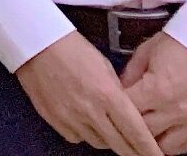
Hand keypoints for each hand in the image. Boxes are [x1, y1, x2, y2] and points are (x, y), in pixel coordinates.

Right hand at [14, 32, 160, 155]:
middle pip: (120, 146)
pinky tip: (84, 119)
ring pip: (99, 143)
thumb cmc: (71, 47)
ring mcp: (70, 117)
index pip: (136, 133)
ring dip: (108, 139)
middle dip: (133, 151)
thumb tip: (129, 114)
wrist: (35, 41)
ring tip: (107, 126)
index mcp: (108, 95)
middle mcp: (90, 110)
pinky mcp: (54, 119)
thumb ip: (119, 94)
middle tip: (140, 152)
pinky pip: (76, 137)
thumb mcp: (105, 66)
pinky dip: (84, 133)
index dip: (150, 150)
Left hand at [123, 34, 186, 154]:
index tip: (108, 105)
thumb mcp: (147, 51)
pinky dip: (172, 145)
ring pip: (164, 147)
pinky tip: (162, 136)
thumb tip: (118, 91)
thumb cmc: (182, 44)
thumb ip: (130, 74)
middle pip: (143, 132)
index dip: (114, 108)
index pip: (126, 110)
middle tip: (122, 119)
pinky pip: (186, 147)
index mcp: (158, 90)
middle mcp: (177, 111)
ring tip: (141, 130)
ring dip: (150, 140)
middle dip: (129, 125)